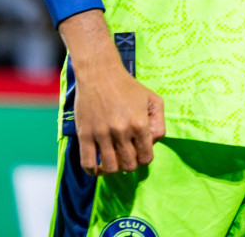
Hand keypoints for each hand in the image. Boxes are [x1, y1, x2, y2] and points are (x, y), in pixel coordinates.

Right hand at [72, 59, 165, 176]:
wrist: (99, 73)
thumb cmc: (128, 87)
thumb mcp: (153, 99)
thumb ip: (159, 122)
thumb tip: (153, 143)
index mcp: (140, 124)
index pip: (146, 157)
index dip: (145, 158)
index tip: (140, 152)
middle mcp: (121, 131)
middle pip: (129, 165)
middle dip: (131, 164)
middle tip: (127, 155)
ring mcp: (102, 134)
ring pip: (110, 168)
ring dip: (114, 169)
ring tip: (114, 160)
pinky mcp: (85, 135)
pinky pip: (88, 164)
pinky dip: (94, 171)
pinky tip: (98, 167)